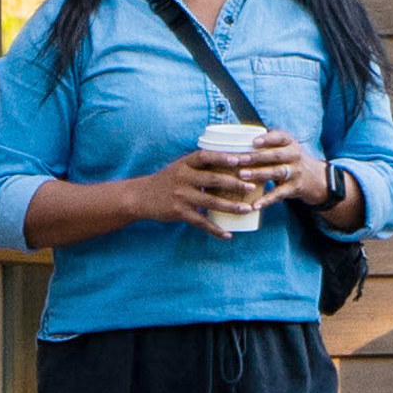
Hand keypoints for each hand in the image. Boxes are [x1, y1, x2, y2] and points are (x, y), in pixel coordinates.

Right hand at [125, 145, 269, 230]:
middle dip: (234, 183)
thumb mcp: (180, 167)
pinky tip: (227, 235)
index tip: (240, 159)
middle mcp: (183, 178)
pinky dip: (215, 229)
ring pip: (210, 201)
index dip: (222, 157)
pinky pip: (200, 222)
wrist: (141, 196)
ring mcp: (181, 195)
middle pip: (212, 179)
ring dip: (230, 206)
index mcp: (185, 164)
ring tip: (247, 209)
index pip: (205, 156)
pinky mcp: (178, 212)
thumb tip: (233, 161)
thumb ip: (201, 165)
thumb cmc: (168, 180)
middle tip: (252, 186)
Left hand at [237, 131, 323, 207]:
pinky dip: (267, 200)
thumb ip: (266, 145)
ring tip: (242, 175)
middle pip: (275, 155)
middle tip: (239, 159)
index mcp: (289, 143)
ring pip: (277, 172)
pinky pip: (279, 193)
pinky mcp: (295, 188)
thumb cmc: (290, 161)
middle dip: (256, 157)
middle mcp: (294, 155)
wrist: (317, 179)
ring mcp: (295, 172)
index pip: (280, 137)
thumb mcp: (284, 149)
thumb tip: (231, 144)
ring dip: (259, 173)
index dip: (267, 139)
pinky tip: (255, 205)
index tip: (254, 141)